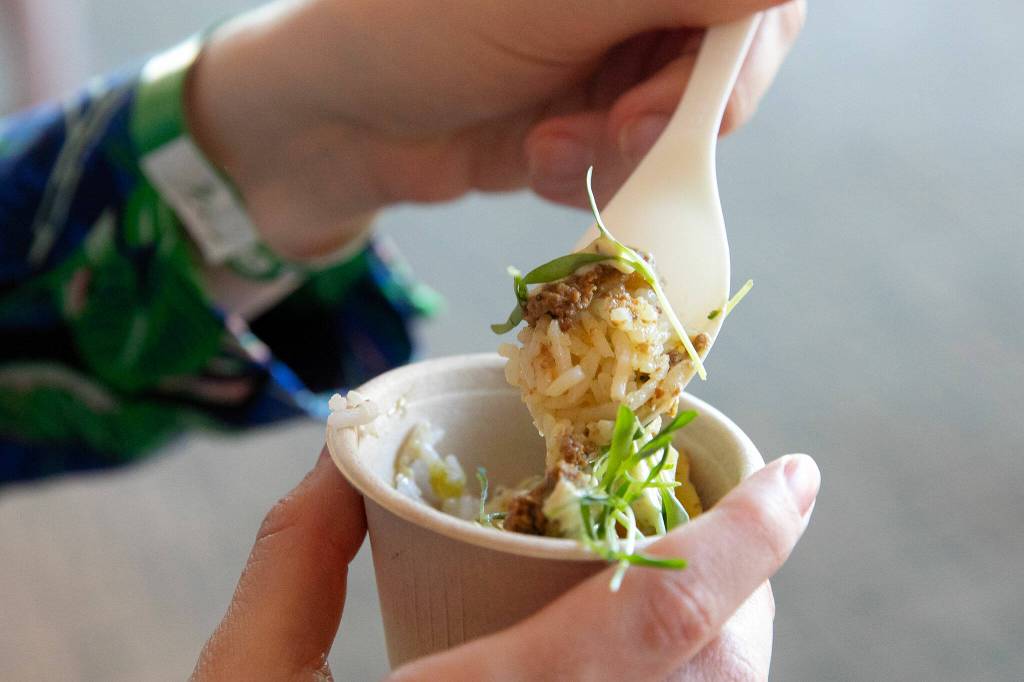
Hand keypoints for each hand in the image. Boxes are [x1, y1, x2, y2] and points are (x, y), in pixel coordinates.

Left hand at [186, 0, 805, 259]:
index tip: (694, 104)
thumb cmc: (416, 28)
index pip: (752, 2)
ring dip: (622, 150)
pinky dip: (590, 172)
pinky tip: (534, 156)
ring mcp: (610, 59)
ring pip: (679, 123)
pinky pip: (631, 161)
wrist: (332, 118)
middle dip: (671, 113)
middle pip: (725, 61)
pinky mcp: (586, 120)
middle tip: (617, 132)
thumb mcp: (556, 0)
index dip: (740, 55)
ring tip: (548, 146)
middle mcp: (631, 3)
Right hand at [192, 448, 818, 679]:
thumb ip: (295, 561)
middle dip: (747, 588)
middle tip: (721, 527)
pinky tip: (645, 670)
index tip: (800, 477)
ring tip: (693, 594)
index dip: (748, 535)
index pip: (661, 609)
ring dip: (726, 648)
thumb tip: (337, 463)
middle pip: (722, 673)